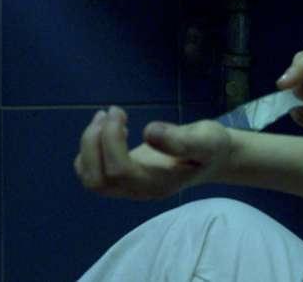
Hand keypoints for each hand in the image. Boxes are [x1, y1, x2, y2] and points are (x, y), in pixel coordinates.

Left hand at [74, 106, 231, 200]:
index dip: (110, 141)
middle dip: (94, 143)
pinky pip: (92, 172)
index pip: (119, 171)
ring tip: (104, 117)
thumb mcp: (207, 140)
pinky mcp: (123, 179)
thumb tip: (149, 131)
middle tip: (109, 112)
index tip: (118, 111)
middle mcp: (139, 191)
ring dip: (89, 146)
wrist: (213, 158)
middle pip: (97, 180)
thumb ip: (181, 139)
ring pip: (91, 179)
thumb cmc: (212, 147)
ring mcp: (129, 188)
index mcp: (158, 183)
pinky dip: (90, 150)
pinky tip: (108, 129)